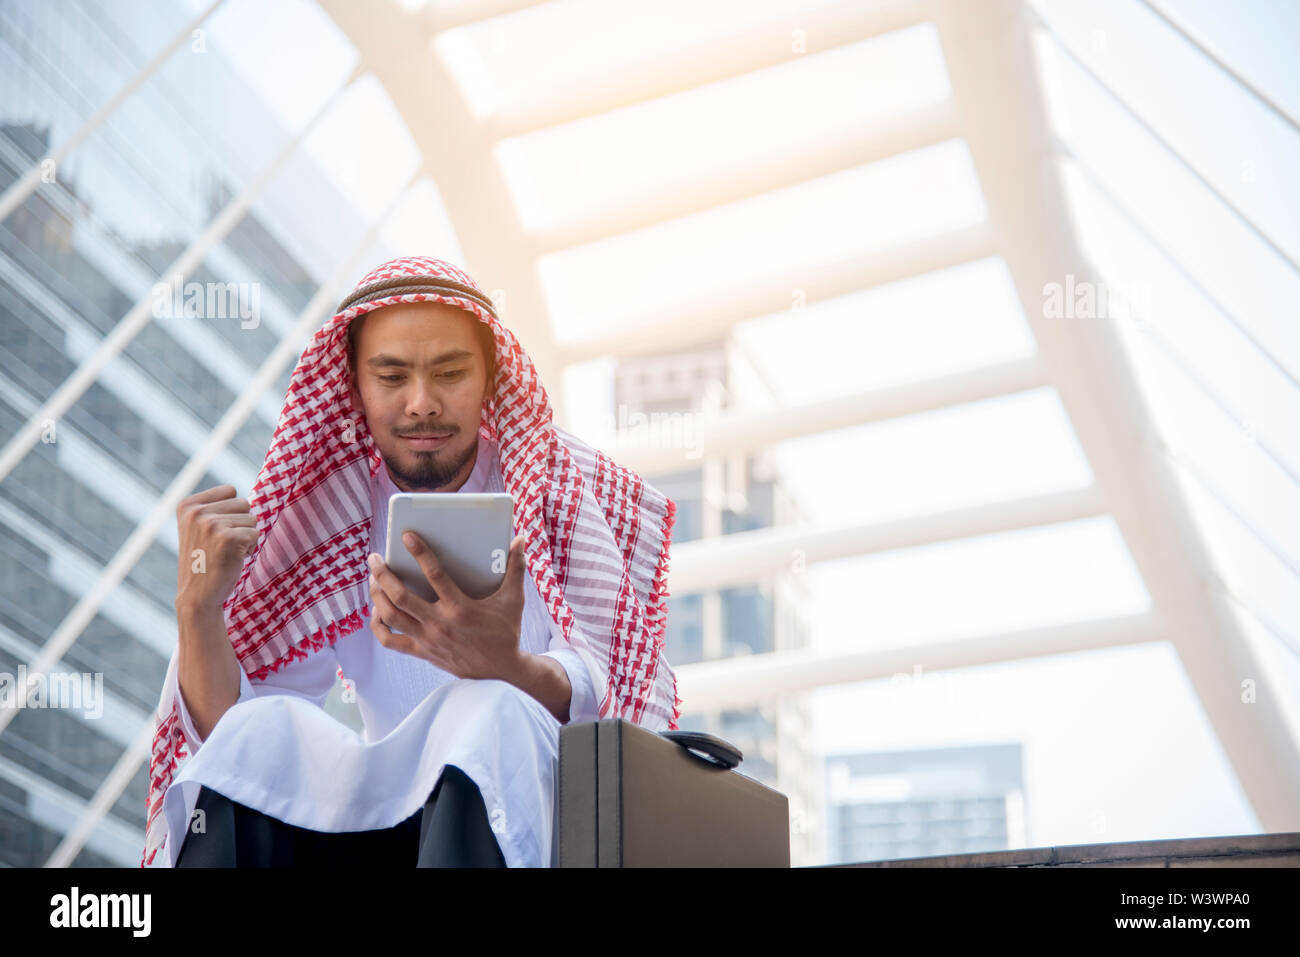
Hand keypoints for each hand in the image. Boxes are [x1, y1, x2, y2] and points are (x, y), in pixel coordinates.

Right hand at [175, 485, 257, 613]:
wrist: (197, 595)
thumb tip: (244, 495)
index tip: (214, 532)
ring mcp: (211, 524)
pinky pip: (255, 534)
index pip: (230, 490)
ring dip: (245, 537)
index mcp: (187, 505)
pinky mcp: (227, 538)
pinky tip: (232, 559)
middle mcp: (196, 512)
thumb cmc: (204, 560)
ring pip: (252, 519)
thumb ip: (215, 507)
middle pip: (244, 503)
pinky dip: (249, 548)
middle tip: (222, 545)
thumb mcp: (198, 527)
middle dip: (240, 524)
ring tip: (226, 552)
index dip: (231, 512)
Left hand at [367, 532, 528, 681]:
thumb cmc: (507, 632)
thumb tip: (520, 539)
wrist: (501, 672)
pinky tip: (376, 611)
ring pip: (391, 616)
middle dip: (383, 575)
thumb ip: (516, 568)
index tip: (406, 536)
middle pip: (401, 597)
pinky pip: (391, 641)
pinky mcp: (422, 652)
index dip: (420, 553)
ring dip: (377, 596)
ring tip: (373, 579)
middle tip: (374, 558)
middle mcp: (440, 624)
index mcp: (461, 608)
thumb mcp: (514, 600)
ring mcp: (428, 640)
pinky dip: (378, 626)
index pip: (435, 575)